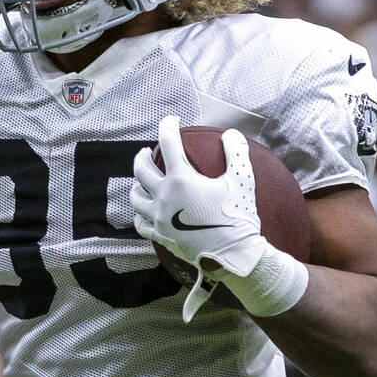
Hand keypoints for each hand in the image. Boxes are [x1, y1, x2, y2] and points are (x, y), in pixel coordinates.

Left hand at [132, 116, 306, 321]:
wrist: (235, 256)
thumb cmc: (238, 216)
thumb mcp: (242, 180)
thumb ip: (236, 152)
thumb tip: (232, 133)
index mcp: (181, 180)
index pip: (167, 143)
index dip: (168, 126)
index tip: (172, 120)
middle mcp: (163, 197)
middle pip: (141, 169)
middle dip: (141, 156)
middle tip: (146, 151)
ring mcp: (159, 219)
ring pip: (135, 197)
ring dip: (136, 184)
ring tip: (141, 180)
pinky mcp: (161, 236)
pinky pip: (140, 224)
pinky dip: (139, 214)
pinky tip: (144, 212)